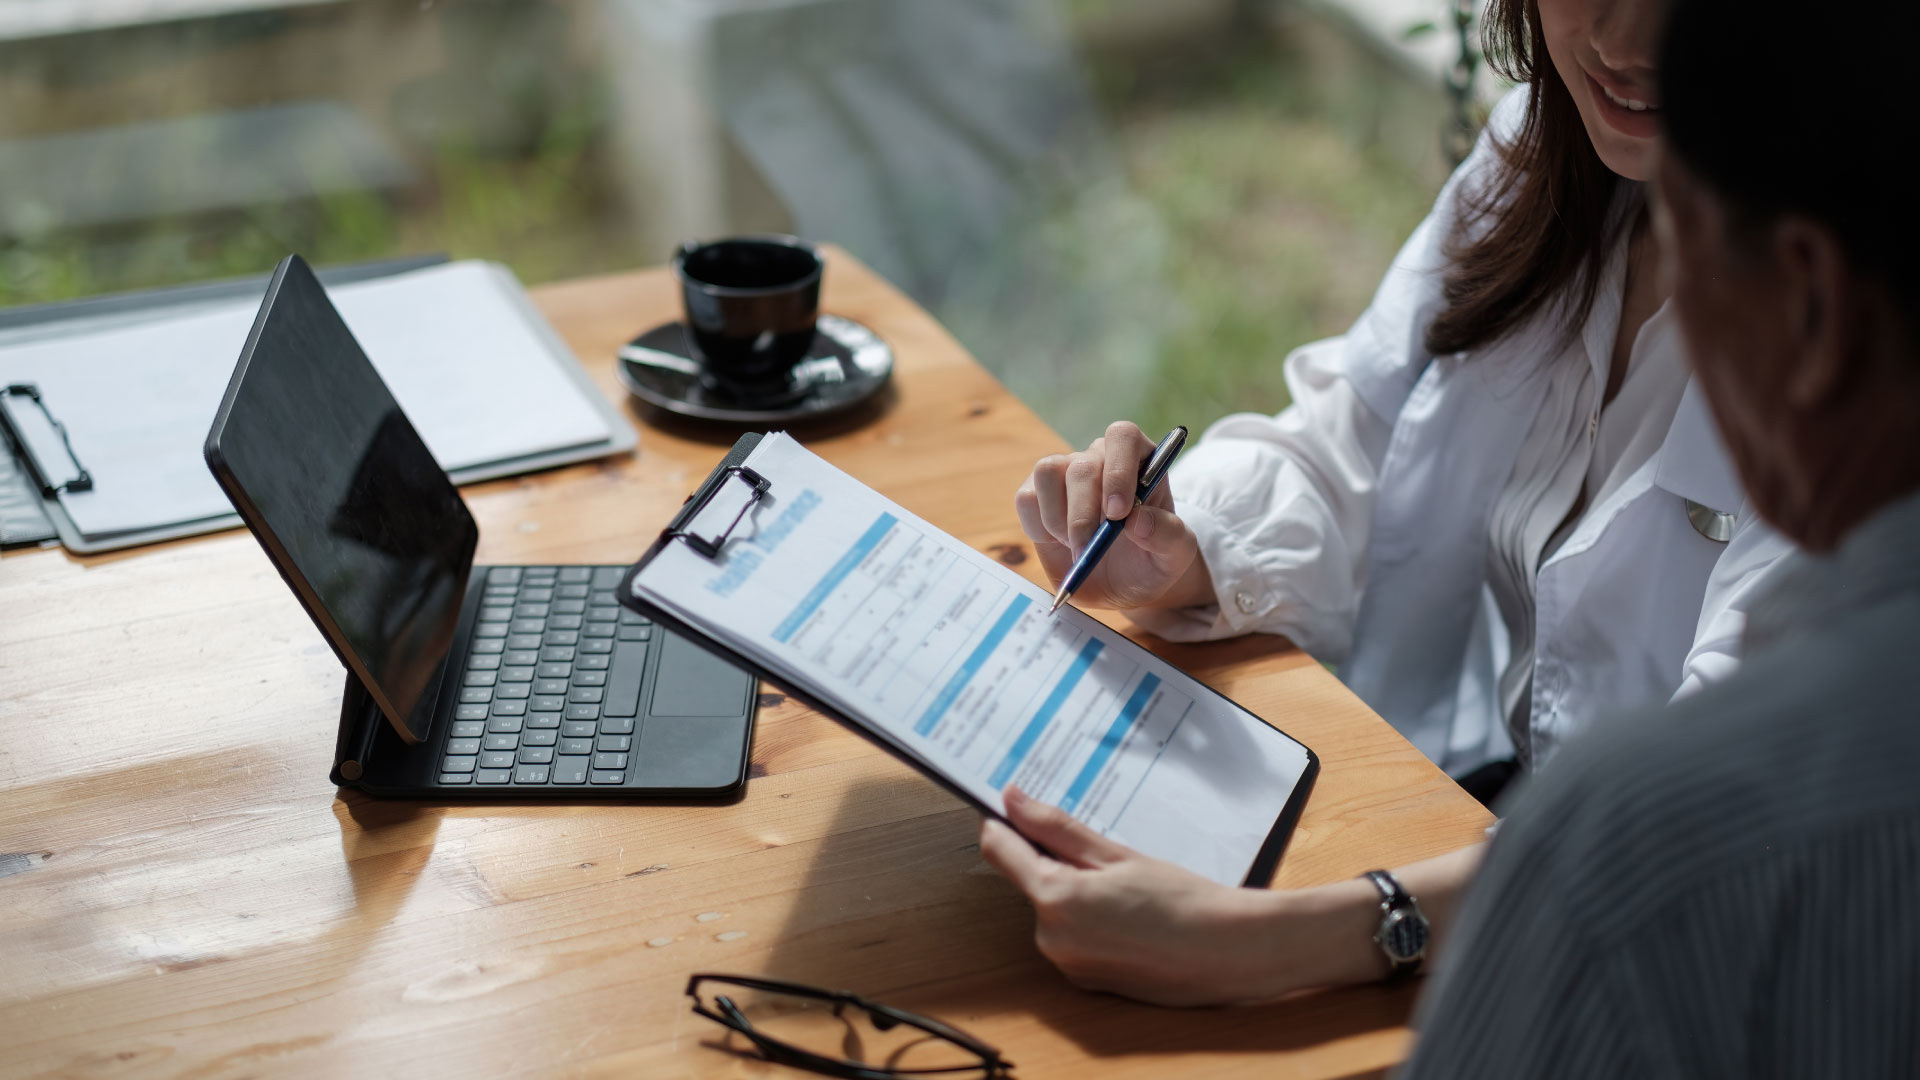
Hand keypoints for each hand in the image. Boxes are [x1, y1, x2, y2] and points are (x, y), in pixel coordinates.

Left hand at [978, 786, 1297, 1005]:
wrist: (1231, 953)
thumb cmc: (1183, 901)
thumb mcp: (1117, 854)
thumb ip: (1057, 828)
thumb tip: (1012, 801)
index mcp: (1056, 900)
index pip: (999, 849)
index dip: (1002, 821)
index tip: (1013, 803)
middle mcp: (1051, 939)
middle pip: (1029, 879)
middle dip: (1054, 858)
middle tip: (1102, 846)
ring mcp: (1067, 965)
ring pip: (1052, 907)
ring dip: (1073, 889)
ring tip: (1126, 883)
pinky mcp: (1085, 980)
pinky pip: (1071, 936)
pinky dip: (1088, 918)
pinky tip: (1129, 912)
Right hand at [1014, 421, 1210, 610]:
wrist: (1126, 586)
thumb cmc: (1154, 561)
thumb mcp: (1176, 555)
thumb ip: (1167, 535)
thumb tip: (1137, 520)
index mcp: (1141, 460)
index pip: (1123, 437)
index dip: (1118, 470)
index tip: (1118, 513)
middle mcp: (1100, 459)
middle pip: (1081, 465)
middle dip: (1083, 513)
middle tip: (1089, 550)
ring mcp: (1066, 474)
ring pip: (1047, 472)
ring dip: (1058, 518)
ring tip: (1078, 548)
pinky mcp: (1038, 496)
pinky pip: (1026, 498)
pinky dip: (1039, 527)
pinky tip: (1060, 544)